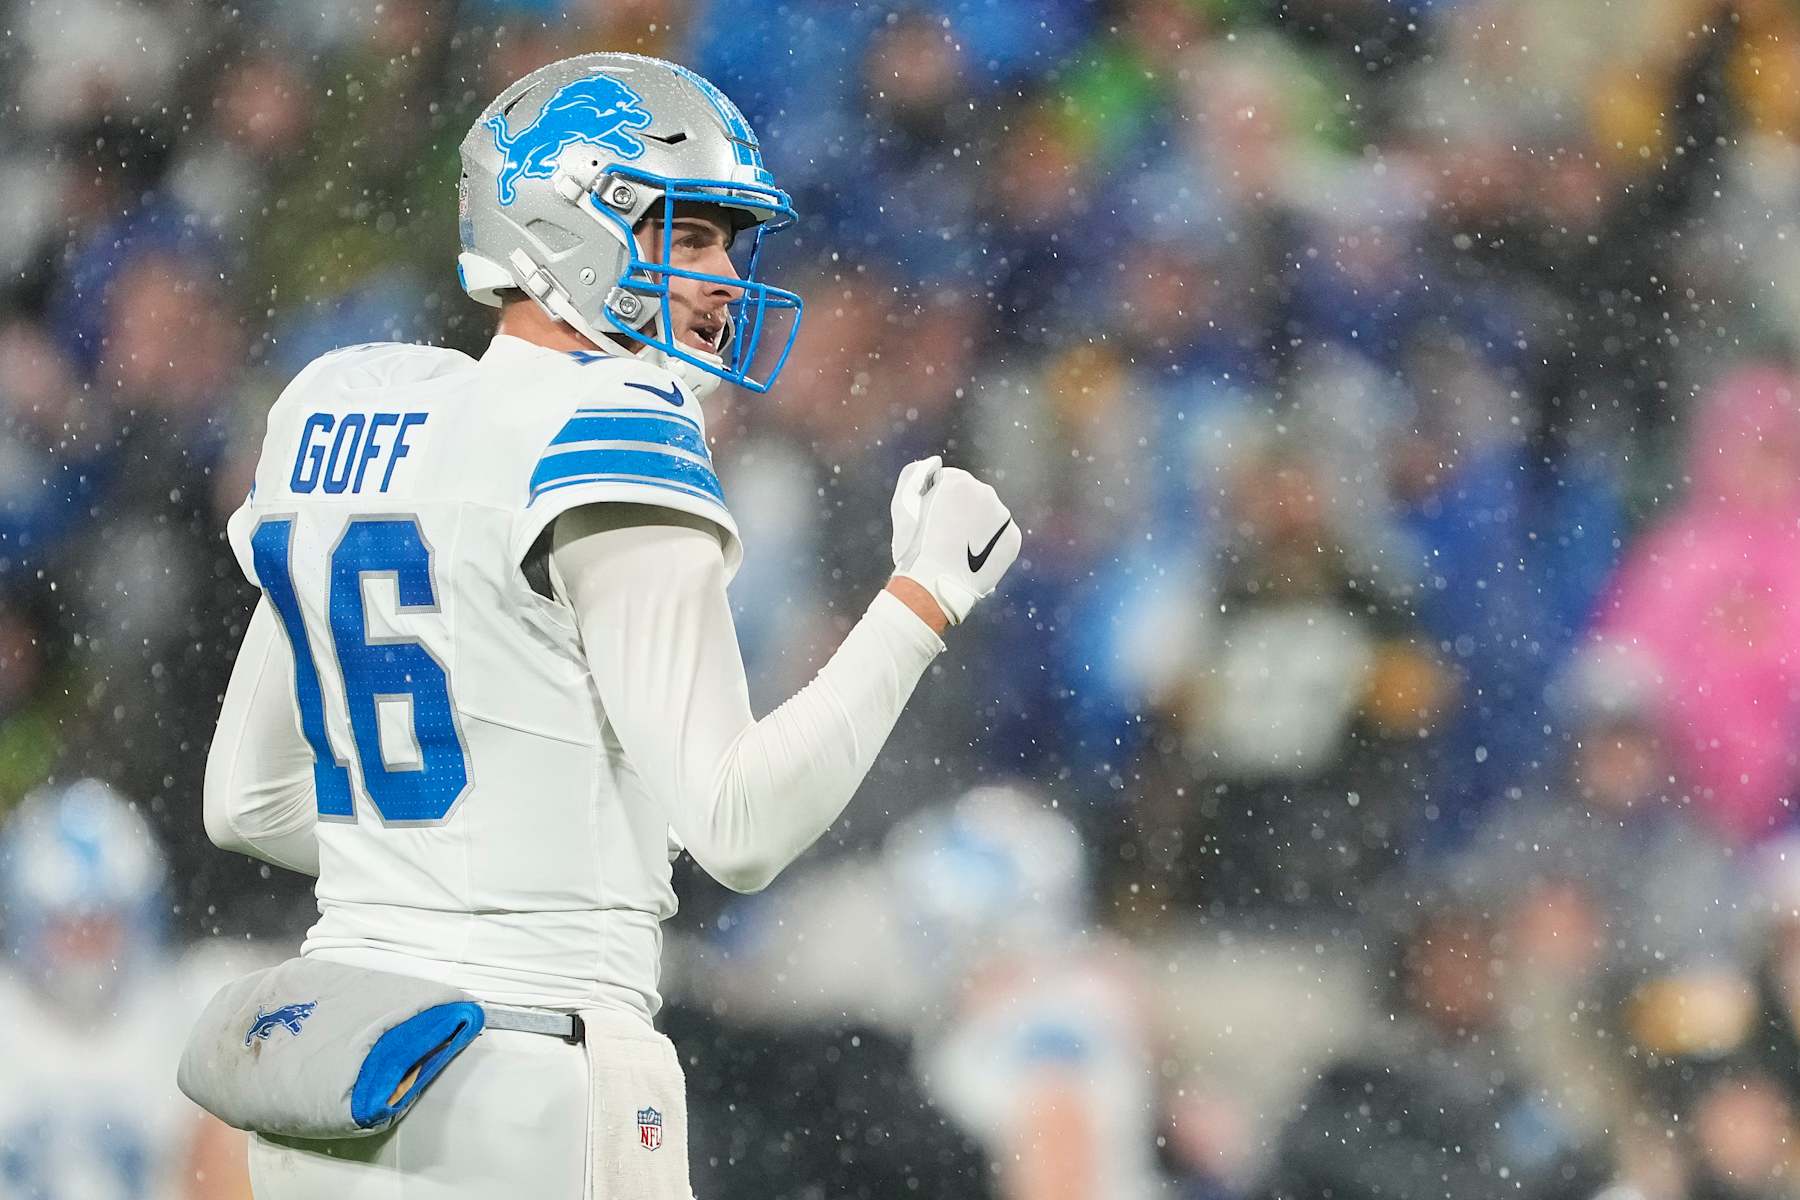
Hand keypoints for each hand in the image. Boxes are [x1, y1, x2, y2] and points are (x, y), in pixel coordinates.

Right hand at [888, 457, 1020, 624]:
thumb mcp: (902, 505)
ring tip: (961, 550)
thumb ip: (914, 477)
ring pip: (989, 517)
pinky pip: (1001, 537)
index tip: (933, 520)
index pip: (951, 482)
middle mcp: (986, 492)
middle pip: (973, 498)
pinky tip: (976, 559)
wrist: (934, 586)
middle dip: (962, 512)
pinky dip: (991, 545)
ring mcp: (1003, 516)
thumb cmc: (913, 547)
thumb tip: (931, 464)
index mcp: (958, 481)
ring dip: (978, 528)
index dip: (939, 501)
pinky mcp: (1013, 538)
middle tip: (946, 537)